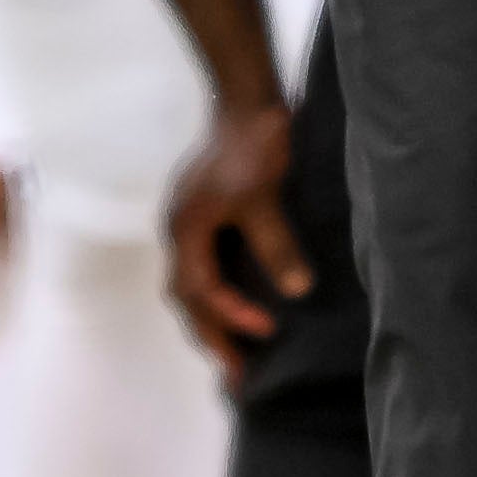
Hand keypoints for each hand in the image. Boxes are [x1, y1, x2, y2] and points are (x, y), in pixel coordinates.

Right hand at [162, 93, 307, 373]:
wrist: (245, 99)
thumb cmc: (253, 142)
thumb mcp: (265, 196)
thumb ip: (276, 243)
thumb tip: (297, 290)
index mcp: (186, 228)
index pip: (201, 289)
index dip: (232, 315)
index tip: (266, 330)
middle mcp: (179, 230)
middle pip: (187, 298)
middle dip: (211, 337)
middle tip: (238, 377)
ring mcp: (189, 223)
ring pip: (191, 286)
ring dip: (211, 320)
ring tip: (235, 356)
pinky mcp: (204, 217)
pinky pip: (204, 268)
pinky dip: (217, 295)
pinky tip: (237, 307)